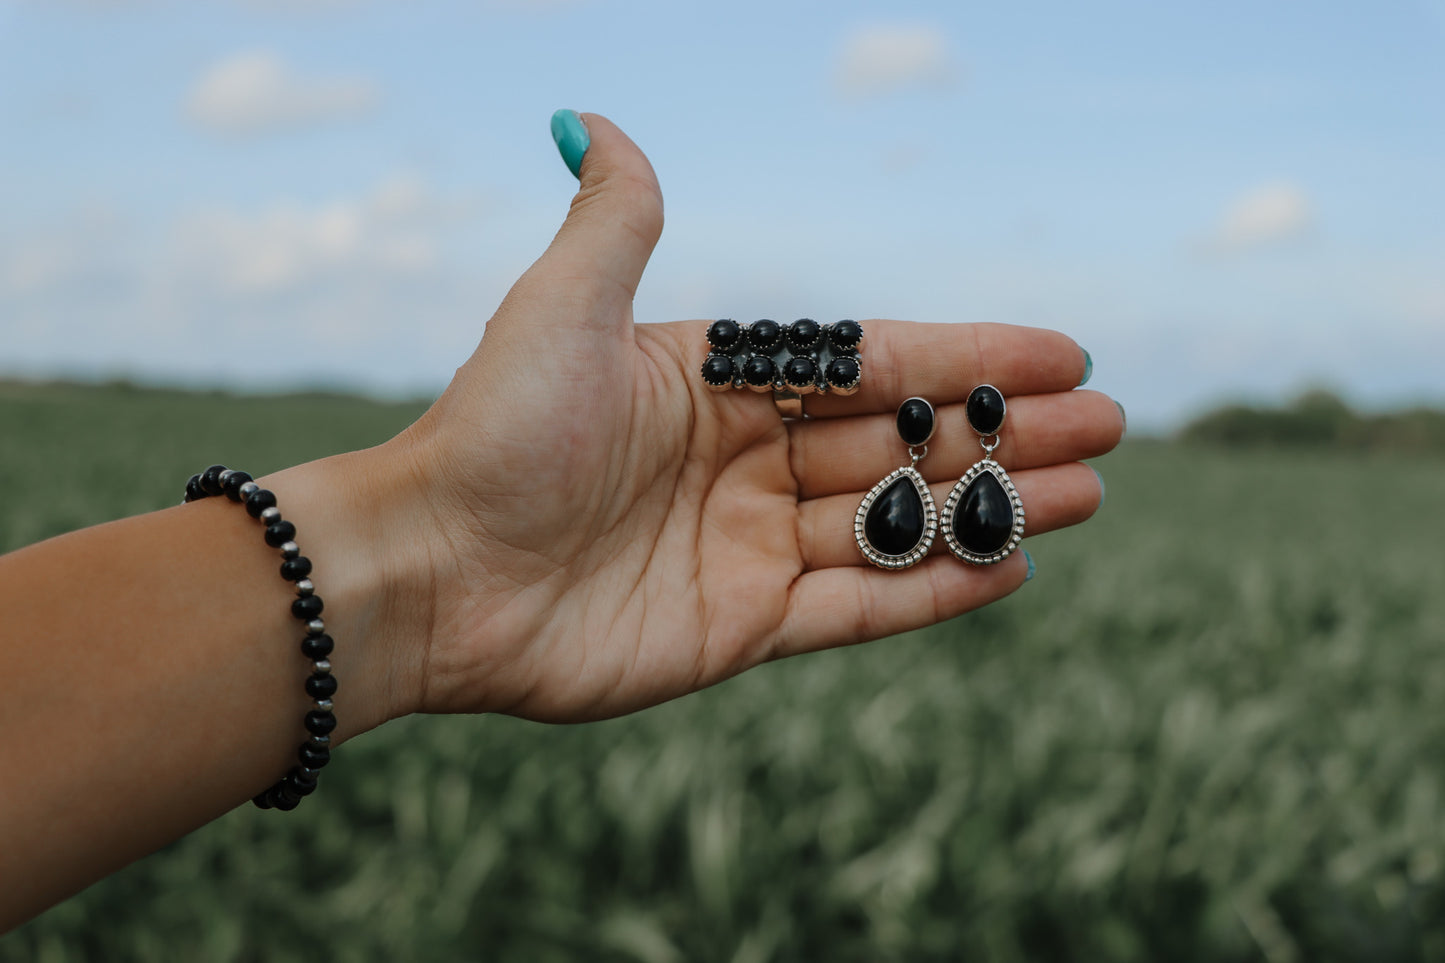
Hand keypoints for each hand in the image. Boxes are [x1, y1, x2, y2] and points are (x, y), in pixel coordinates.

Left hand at [369, 114, 1123, 723]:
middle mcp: (742, 463)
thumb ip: (614, 219)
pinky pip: (857, 608)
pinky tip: (1007, 570)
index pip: (870, 364)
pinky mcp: (742, 630)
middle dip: (1004, 435)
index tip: (1060, 353)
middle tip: (1107, 429)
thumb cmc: (494, 433)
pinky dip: (931, 591)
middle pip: (901, 444)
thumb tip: (592, 117)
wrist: (429, 573)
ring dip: (990, 508)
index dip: (967, 357)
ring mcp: (747, 550)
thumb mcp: (560, 307)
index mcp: (718, 384)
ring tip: (1087, 495)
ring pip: (893, 524)